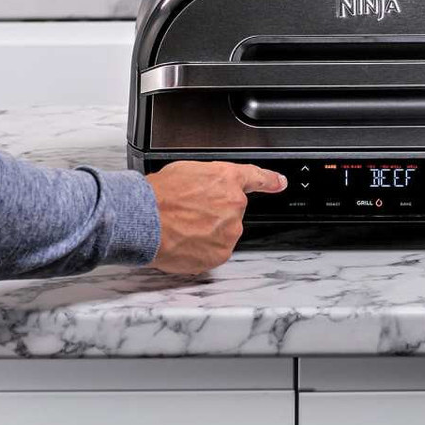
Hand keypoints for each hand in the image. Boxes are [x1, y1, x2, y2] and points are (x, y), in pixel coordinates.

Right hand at [145, 161, 286, 273]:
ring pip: (222, 233)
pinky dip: (201, 250)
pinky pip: (214, 251)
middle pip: (231, 211)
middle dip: (213, 214)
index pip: (257, 178)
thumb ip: (210, 180)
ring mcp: (230, 231)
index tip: (280, 183)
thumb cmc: (159, 195)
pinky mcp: (220, 254)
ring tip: (181, 228)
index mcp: (227, 180)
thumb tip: (209, 188)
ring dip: (207, 232)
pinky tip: (184, 242)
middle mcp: (234, 205)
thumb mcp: (188, 170)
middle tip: (187, 214)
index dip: (270, 180)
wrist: (145, 219)